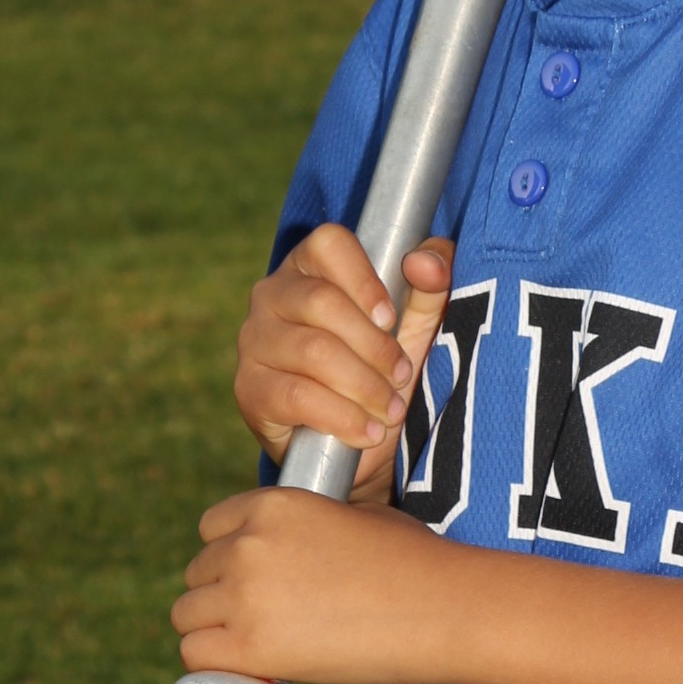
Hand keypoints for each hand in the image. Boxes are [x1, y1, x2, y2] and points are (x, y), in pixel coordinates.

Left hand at [173, 484, 451, 683]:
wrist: (443, 607)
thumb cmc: (413, 562)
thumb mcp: (354, 517)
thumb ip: (309, 527)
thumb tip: (298, 555)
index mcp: (272, 505)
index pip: (210, 529)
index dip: (229, 556)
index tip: (253, 581)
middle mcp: (247, 545)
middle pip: (197, 574)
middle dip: (221, 596)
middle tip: (262, 621)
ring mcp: (244, 595)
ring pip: (187, 616)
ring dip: (214, 632)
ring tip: (254, 648)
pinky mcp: (250, 647)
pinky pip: (196, 657)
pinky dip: (214, 667)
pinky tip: (245, 671)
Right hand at [234, 229, 454, 492]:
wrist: (356, 439)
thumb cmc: (383, 366)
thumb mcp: (418, 322)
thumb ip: (432, 284)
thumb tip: (423, 262)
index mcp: (310, 265)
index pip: (328, 244)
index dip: (364, 278)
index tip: (390, 318)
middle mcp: (272, 294)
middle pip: (322, 302)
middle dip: (374, 346)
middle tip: (402, 375)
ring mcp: (255, 341)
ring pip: (313, 351)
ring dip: (365, 386)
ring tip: (390, 409)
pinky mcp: (250, 389)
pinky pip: (298, 397)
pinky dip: (343, 417)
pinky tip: (367, 431)